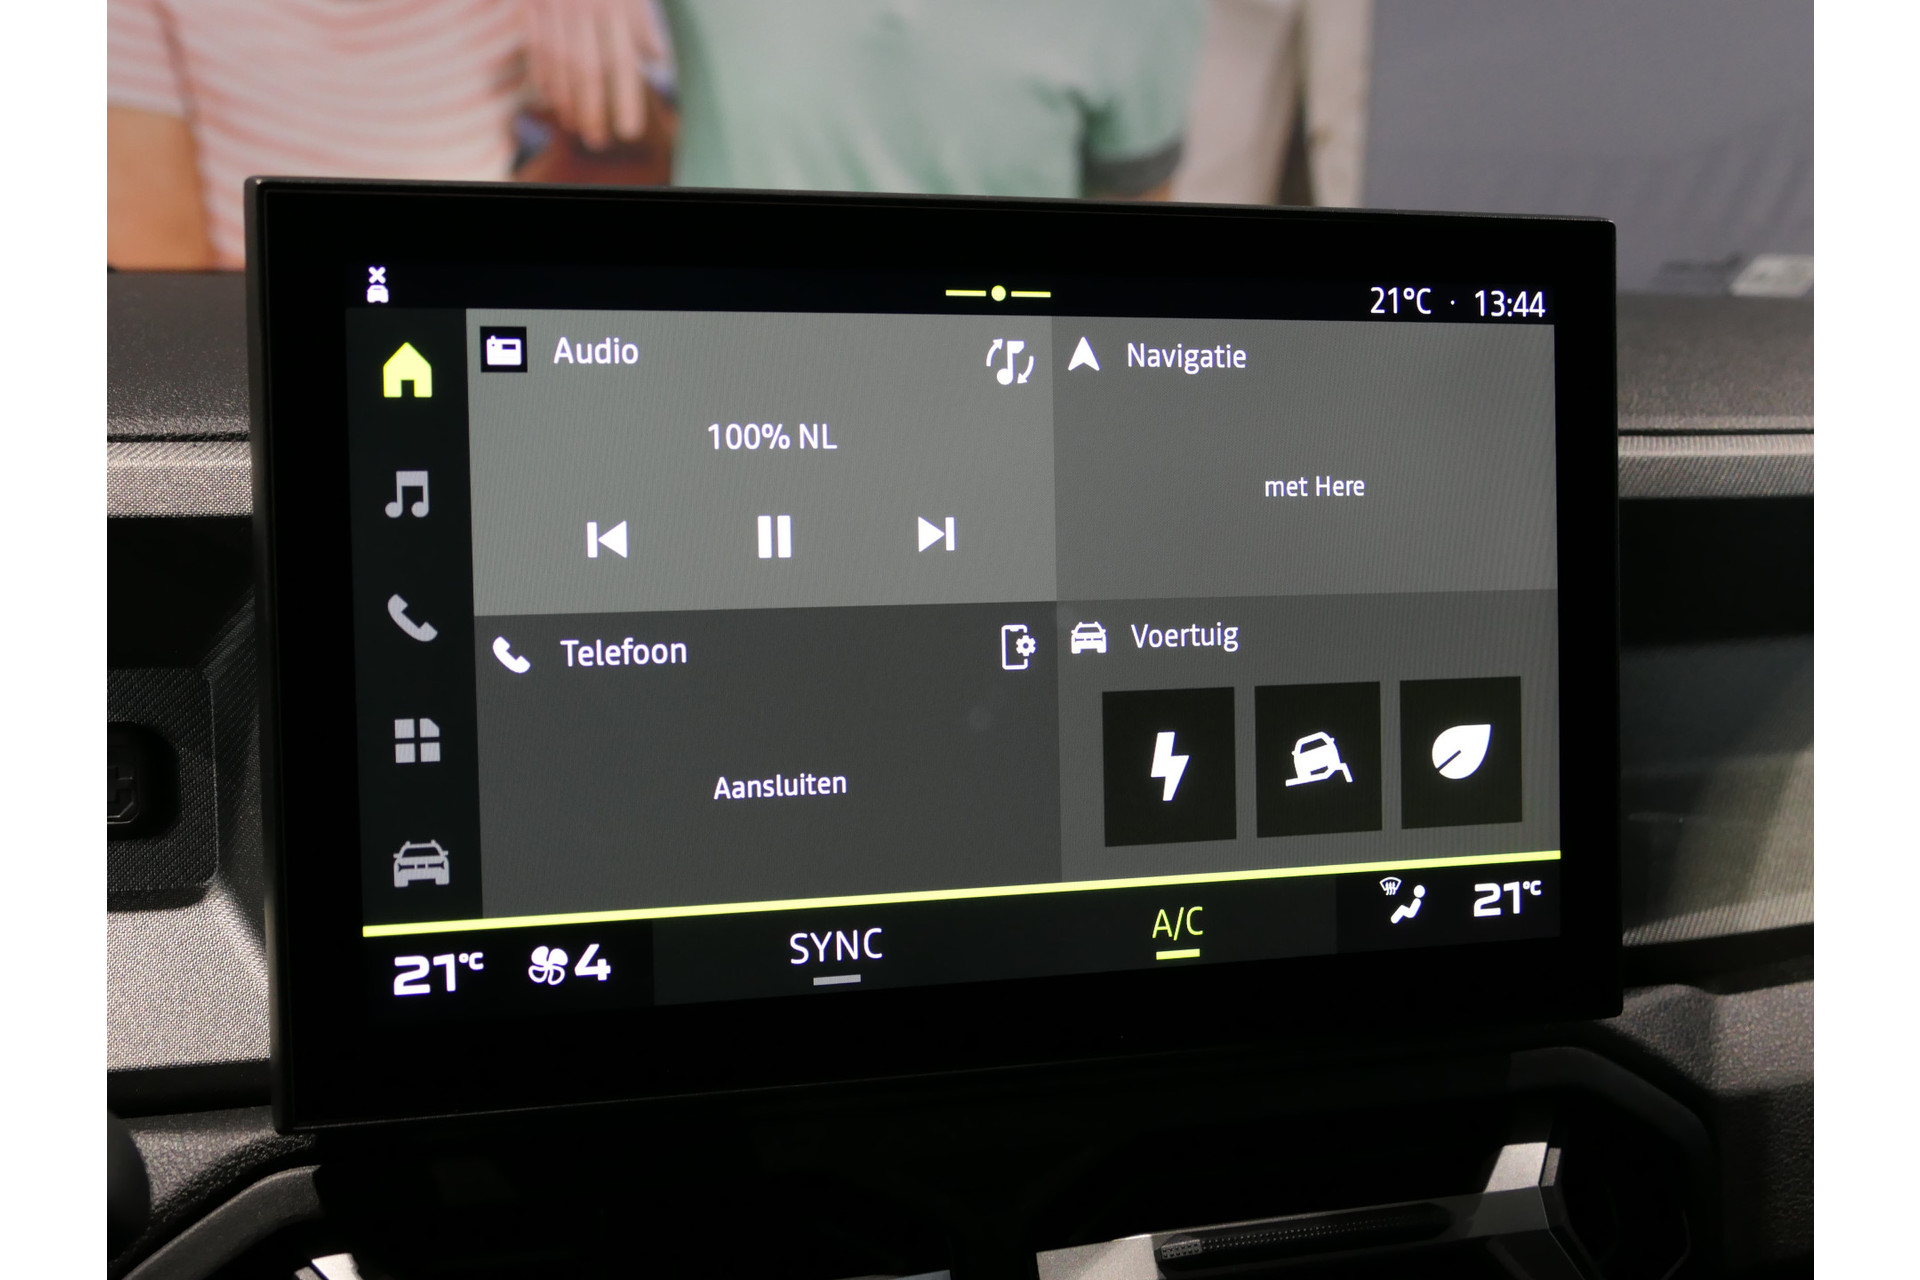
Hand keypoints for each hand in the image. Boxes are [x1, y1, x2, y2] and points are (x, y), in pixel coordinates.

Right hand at [524, 0, 666, 149]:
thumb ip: (642, 24)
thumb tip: (657, 61)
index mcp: (617, 6)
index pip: (623, 65)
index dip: (626, 102)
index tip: (628, 132)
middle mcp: (585, 7)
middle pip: (588, 73)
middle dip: (593, 112)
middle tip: (599, 141)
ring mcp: (556, 5)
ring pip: (558, 64)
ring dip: (566, 101)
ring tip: (575, 126)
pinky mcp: (532, 2)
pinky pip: (534, 47)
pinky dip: (542, 76)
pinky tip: (551, 99)